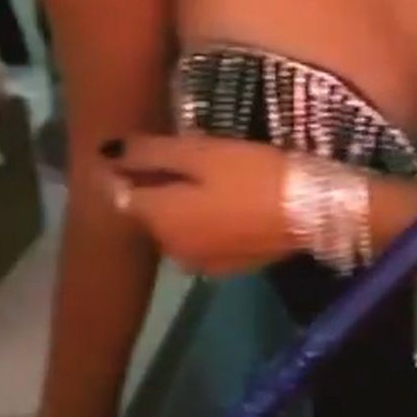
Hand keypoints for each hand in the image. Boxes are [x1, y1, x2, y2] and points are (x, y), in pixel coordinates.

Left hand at [102, 133, 289, 275]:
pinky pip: (202, 241)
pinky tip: (230, 207)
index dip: (130, 169)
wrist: (311, 211)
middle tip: (190, 159)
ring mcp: (199, 263)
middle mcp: (169, 247)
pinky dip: (206, 225)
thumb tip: (104, 151)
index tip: (151, 148)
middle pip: (150, 212)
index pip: (121, 193)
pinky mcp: (227, 268)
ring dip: (183, 208)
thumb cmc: (252, 174)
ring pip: (177, 228)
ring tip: (212, 180)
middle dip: (159, 188)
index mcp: (157, 216)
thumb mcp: (199, 153)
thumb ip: (149, 154)